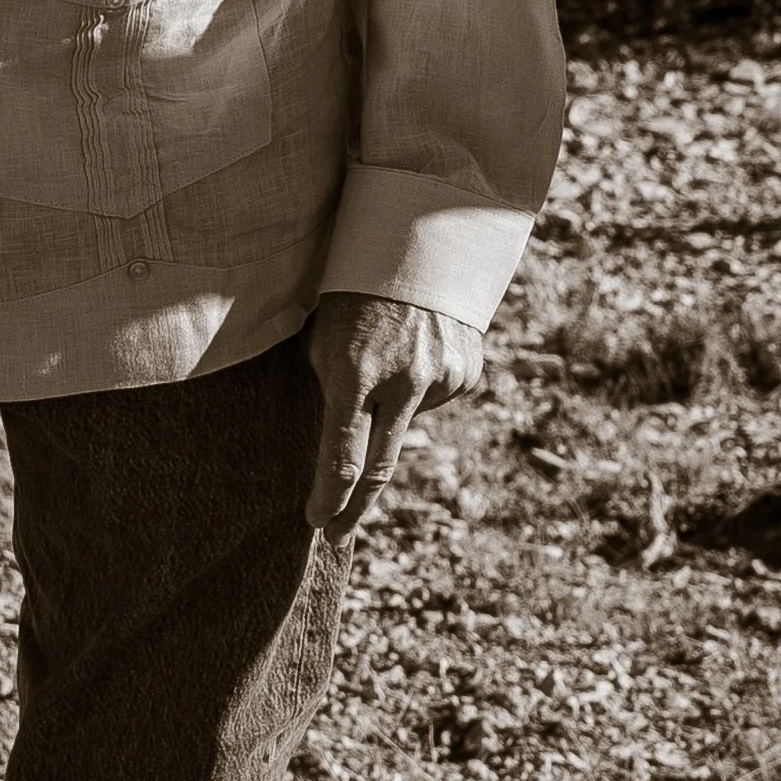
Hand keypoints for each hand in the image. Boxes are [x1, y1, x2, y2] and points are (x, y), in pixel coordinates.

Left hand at [307, 291, 482, 536]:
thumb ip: (332, 391)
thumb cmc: (352, 292)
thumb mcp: (324, 337)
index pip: (341, 455)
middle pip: (378, 469)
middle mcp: (402, 380)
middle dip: (353, 509)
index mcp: (354, 369)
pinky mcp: (466, 373)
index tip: (315, 521)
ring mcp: (440, 378)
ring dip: (389, 411)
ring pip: (406, 424)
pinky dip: (418, 389)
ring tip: (381, 365)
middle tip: (335, 536)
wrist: (420, 245)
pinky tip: (412, 356)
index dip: (327, 497)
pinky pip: (434, 399)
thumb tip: (336, 448)